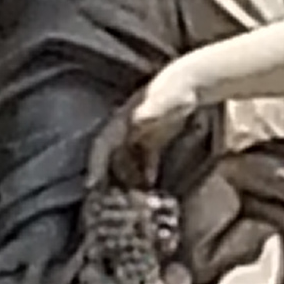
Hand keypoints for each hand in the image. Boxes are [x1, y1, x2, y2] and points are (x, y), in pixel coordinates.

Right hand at [86, 60, 202, 190]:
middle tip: (113, 201)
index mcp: (123, 120)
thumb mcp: (164, 100)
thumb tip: (138, 120)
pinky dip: (146, 173)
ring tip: (134, 198)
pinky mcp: (152, 138)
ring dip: (129, 178)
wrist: (192, 82)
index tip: (91, 185)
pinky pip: (144, 160)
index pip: (102, 145)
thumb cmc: (175, 90)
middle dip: (110, 179)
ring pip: (127, 161)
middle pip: (112, 158)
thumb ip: (152, 111)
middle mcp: (127, 128)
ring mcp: (139, 133)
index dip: (95, 165)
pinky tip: (153, 185)